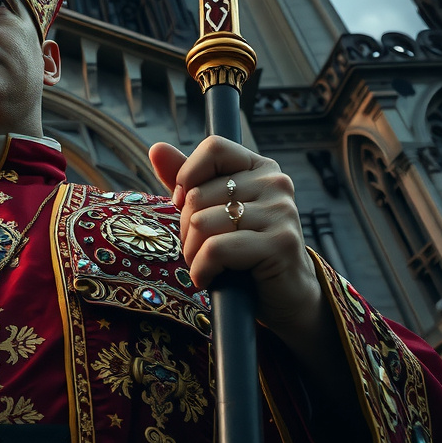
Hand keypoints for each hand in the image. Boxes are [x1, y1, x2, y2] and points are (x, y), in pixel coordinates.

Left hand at [148, 136, 322, 343]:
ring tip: (205, 265)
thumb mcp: (213, 209)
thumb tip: (156, 148)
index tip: (184, 204)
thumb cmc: (244, 249)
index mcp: (260, 167)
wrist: (285, 295)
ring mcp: (281, 212)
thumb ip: (188, 178)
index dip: (188, 176)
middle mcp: (276, 183)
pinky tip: (208, 278)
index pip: (214, 147)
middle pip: (199, 193)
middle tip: (199, 248)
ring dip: (192, 253)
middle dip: (186, 228)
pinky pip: (216, 249)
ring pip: (202, 223)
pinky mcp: (280, 243)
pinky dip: (202, 269)